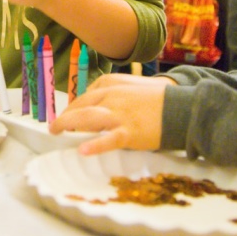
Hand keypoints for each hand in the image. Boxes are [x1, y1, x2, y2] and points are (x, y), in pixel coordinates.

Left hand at [50, 73, 172, 154]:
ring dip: (68, 125)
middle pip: (81, 107)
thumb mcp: (132, 86)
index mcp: (111, 84)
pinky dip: (95, 145)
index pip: (84, 96)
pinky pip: (108, 139)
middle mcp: (111, 97)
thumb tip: (96, 104)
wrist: (181, 107)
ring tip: (57, 133)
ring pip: (87, 119)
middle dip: (64, 118)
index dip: (72, 107)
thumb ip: (113, 93)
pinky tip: (83, 150)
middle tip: (55, 128)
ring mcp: (119, 115)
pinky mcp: (129, 132)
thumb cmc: (159, 98)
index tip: (66, 116)